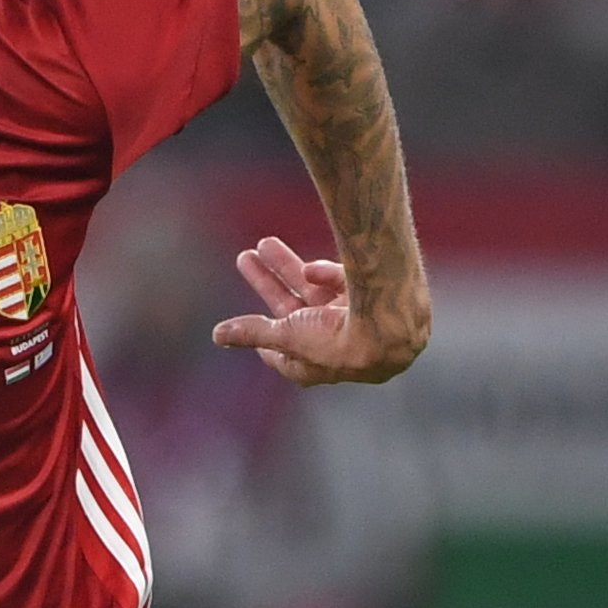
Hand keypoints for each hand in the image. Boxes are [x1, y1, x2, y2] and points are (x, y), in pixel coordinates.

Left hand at [213, 232, 426, 385]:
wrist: (391, 322)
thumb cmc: (338, 340)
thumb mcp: (287, 335)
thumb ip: (253, 332)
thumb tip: (217, 335)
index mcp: (317, 365)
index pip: (284, 354)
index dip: (264, 336)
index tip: (247, 323)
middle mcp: (337, 345)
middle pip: (293, 310)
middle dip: (267, 283)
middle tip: (244, 256)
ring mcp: (354, 319)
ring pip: (313, 289)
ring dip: (286, 266)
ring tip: (263, 242)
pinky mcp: (371, 297)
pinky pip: (342, 282)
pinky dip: (325, 274)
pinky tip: (313, 270)